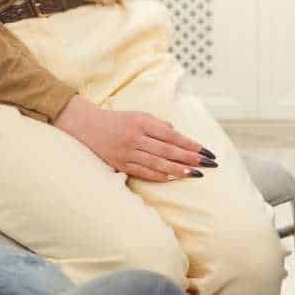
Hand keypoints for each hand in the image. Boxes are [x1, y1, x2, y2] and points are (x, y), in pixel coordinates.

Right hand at [54, 95, 215, 181]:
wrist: (85, 125)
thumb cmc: (118, 120)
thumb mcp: (139, 115)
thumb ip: (160, 125)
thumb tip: (178, 135)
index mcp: (142, 123)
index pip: (172, 136)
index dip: (191, 145)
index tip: (207, 151)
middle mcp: (135, 138)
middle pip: (168, 151)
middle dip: (191, 158)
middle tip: (208, 164)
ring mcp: (127, 152)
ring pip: (157, 164)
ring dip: (178, 170)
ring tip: (195, 174)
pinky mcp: (119, 164)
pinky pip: (143, 172)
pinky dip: (159, 176)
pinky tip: (173, 178)